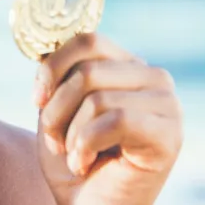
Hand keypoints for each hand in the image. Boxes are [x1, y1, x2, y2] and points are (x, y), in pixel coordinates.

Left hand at [34, 34, 182, 204]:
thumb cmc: (76, 164)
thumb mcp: (60, 110)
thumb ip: (61, 76)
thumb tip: (46, 50)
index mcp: (131, 67)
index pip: (89, 40)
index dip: (54, 67)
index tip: (35, 99)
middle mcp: (156, 79)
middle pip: (89, 70)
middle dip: (57, 108)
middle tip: (54, 140)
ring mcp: (168, 106)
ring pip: (98, 97)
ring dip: (70, 133)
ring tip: (72, 156)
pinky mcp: (169, 136)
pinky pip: (116, 120)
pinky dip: (87, 145)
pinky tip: (85, 164)